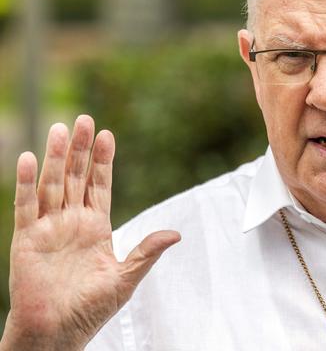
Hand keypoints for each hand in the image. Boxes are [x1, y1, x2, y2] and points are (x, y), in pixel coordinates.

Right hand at [0, 115, 180, 350]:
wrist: (58, 333)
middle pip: (76, 177)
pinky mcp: (27, 239)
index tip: (107, 135)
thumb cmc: (90, 309)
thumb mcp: (125, 278)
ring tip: (60, 129)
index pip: (100, 185)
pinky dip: (27, 182)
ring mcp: (49, 228)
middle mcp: (72, 222)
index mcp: (96, 227)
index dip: (103, 161)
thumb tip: (176, 233)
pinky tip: (30, 159)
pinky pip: (26, 206)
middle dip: (80, 149)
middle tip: (84, 120)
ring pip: (52, 184)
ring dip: (55, 157)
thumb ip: (146, 252)